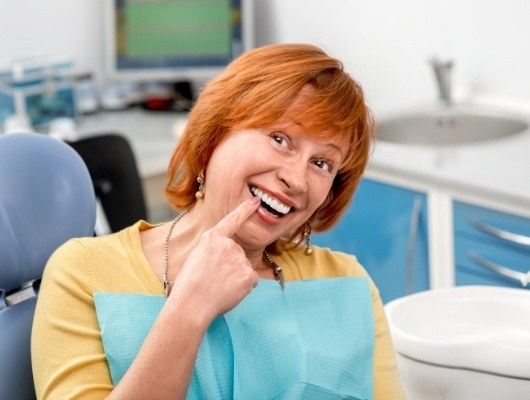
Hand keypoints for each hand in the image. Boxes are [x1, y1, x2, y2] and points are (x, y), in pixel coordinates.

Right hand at [169, 196, 260, 319]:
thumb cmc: (187, 286)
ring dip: (235, 278)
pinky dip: (243, 288)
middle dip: (229, 266)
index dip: (245, 209)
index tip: (256, 201)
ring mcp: (240, 259)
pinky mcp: (249, 274)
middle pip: (237, 253)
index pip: (232, 220)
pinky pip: (250, 281)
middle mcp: (228, 244)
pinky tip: (228, 292)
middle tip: (213, 280)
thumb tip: (224, 262)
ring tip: (217, 288)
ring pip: (243, 268)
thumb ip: (212, 252)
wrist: (191, 304)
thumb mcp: (195, 258)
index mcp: (212, 238)